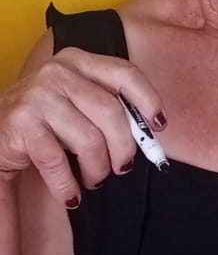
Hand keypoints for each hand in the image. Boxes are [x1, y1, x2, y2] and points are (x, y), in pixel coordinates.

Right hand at [0, 47, 165, 207]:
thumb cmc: (44, 119)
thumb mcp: (77, 101)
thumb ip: (109, 106)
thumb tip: (151, 129)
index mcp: (77, 60)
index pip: (124, 73)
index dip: (148, 99)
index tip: (159, 124)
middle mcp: (57, 72)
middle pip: (111, 113)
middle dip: (123, 148)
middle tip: (121, 167)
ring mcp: (37, 96)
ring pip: (89, 140)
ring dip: (97, 169)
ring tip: (93, 178)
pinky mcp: (22, 124)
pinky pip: (59, 162)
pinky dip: (69, 185)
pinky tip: (71, 194)